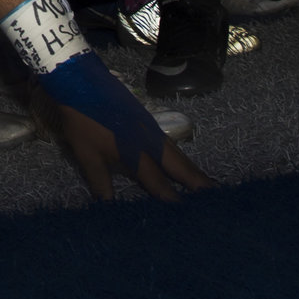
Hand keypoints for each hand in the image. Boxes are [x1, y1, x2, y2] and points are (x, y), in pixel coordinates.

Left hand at [37, 51, 213, 200]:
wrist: (81, 81)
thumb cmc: (82, 121)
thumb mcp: (87, 155)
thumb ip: (101, 183)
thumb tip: (109, 209)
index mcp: (137, 153)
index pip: (159, 183)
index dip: (173, 200)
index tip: (189, 217)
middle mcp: (150, 142)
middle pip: (179, 166)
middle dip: (198, 182)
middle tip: (217, 197)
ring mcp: (151, 129)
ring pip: (178, 154)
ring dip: (192, 170)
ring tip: (208, 185)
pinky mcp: (147, 120)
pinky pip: (171, 145)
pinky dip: (181, 158)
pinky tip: (181, 163)